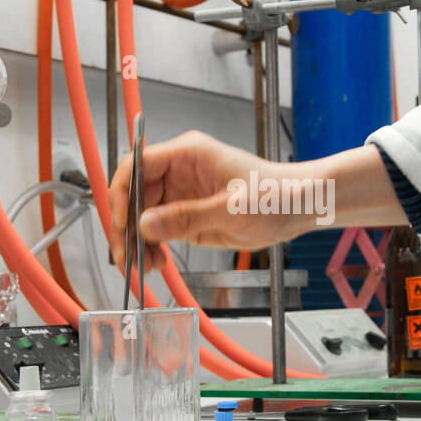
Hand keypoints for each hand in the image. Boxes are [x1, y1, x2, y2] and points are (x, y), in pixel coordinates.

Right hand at [108, 131, 314, 272]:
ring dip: (137, 240)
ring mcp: (181, 192)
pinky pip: (158, 228)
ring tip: (144, 265)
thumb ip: (188, 218)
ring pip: (141, 215)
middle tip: (127, 255)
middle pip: (133, 193)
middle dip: (126, 225)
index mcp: (187, 154)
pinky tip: (156, 262)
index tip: (121, 222)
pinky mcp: (187, 213)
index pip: (136, 165)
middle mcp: (179, 170)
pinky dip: (152, 246)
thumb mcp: (232, 210)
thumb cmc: (276, 195)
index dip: (121, 193)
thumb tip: (146, 224)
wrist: (299, 207)